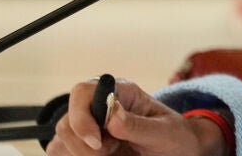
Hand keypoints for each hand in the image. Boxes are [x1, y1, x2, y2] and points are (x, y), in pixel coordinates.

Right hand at [48, 79, 228, 155]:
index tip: (97, 141)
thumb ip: (138, 124)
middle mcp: (100, 107)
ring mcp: (90, 127)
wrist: (179, 152)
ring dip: (82, 154)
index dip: (82, 117)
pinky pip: (64, 152)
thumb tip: (112, 113)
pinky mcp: (84, 145)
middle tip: (110, 153)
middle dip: (84, 144)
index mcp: (120, 93)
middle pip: (67, 122)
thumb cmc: (175, 137)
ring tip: (111, 155)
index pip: (83, 92)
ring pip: (63, 141)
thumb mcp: (165, 132)